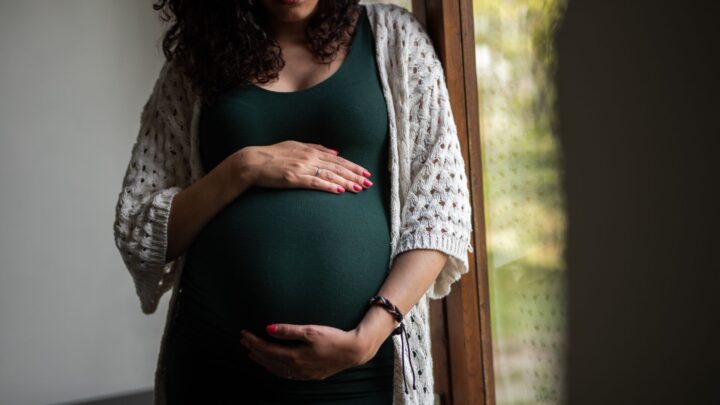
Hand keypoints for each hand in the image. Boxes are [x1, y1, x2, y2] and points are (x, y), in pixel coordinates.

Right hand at [233, 141, 372, 193]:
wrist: (252, 162)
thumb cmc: (272, 155)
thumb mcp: (295, 146)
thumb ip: (316, 148)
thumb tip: (335, 152)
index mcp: (311, 150)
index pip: (338, 160)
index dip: (353, 166)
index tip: (365, 172)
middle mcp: (309, 157)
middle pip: (337, 167)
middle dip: (355, 175)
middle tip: (369, 183)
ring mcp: (302, 168)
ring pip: (330, 175)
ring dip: (346, 182)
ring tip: (359, 188)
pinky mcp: (294, 178)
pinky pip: (315, 183)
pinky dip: (328, 186)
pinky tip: (339, 191)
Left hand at [239, 323, 375, 380]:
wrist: (353, 351)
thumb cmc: (333, 338)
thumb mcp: (310, 330)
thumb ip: (288, 330)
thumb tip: (268, 329)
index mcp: (294, 356)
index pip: (267, 349)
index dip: (254, 341)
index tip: (244, 333)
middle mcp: (296, 368)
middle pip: (269, 360)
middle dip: (254, 349)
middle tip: (243, 340)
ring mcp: (302, 374)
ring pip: (276, 369)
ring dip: (262, 361)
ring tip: (252, 353)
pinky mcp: (309, 375)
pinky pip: (286, 374)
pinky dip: (275, 369)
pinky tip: (272, 366)